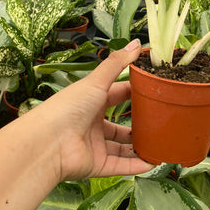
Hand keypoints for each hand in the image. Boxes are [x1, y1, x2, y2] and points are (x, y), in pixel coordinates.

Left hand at [34, 38, 154, 180]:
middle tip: (161, 119)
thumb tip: (137, 43)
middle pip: (120, 123)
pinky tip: (153, 162)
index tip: (156, 91)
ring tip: (161, 142)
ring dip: (139, 146)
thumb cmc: (69, 106)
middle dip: (139, 123)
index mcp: (92, 100)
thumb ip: (117, 63)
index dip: (135, 93)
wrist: (48, 143)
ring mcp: (95, 145)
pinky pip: (120, 166)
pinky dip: (135, 166)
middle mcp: (93, 123)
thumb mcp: (96, 81)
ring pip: (122, 146)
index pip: (118, 94)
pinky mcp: (96, 164)